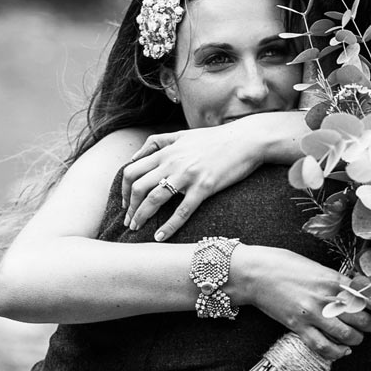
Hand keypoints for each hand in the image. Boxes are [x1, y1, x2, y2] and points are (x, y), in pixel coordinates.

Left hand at [121, 126, 265, 240]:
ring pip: (154, 199)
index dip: (123, 190)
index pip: (131, 170)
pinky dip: (168, 226)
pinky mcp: (205, 187)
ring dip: (141, 217)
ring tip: (137, 229)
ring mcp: (188, 175)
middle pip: (137, 187)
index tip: (126, 203)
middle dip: (129, 207)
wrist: (246, 139)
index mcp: (166, 151)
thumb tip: (136, 156)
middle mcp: (172, 162)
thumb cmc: (217, 138)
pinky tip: (160, 237)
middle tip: (129, 221)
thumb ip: (158, 142)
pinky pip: (181, 211)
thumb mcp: (183, 134)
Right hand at [230, 245, 370, 360]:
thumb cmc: (285, 265)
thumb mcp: (317, 267)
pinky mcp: (298, 326)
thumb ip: (337, 280)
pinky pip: (323, 346)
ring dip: (357, 339)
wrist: (256, 273)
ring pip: (347, 334)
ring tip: (357, 338)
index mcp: (333, 278)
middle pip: (362, 317)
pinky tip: (342, 351)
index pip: (368, 296)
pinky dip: (337, 352)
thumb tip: (357, 292)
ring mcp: (312, 313)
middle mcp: (326, 296)